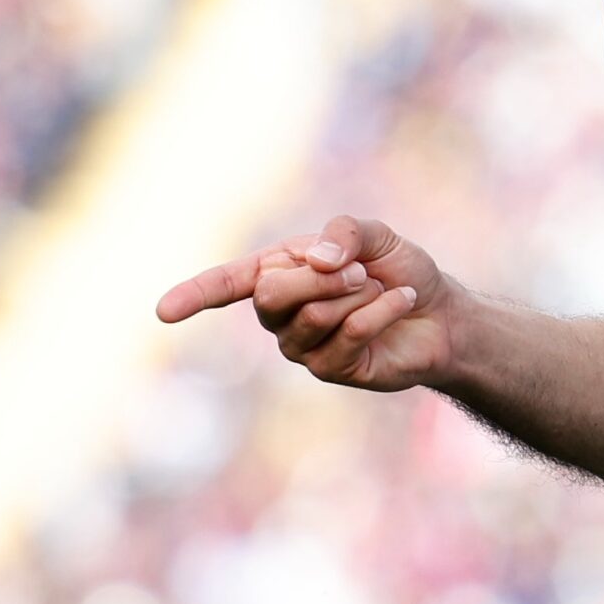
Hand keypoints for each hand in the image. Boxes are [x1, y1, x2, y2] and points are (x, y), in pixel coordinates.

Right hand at [156, 214, 454, 392]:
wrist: (441, 311)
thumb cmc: (398, 269)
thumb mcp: (375, 235)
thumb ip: (343, 233)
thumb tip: (315, 259)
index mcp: (278, 272)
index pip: (226, 283)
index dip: (194, 295)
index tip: (163, 311)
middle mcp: (280, 313)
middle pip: (271, 295)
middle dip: (322, 276)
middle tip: (361, 271)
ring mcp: (302, 346)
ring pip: (310, 316)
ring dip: (355, 294)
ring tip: (378, 288)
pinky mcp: (332, 370)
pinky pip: (347, 335)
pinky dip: (380, 310)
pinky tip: (399, 303)